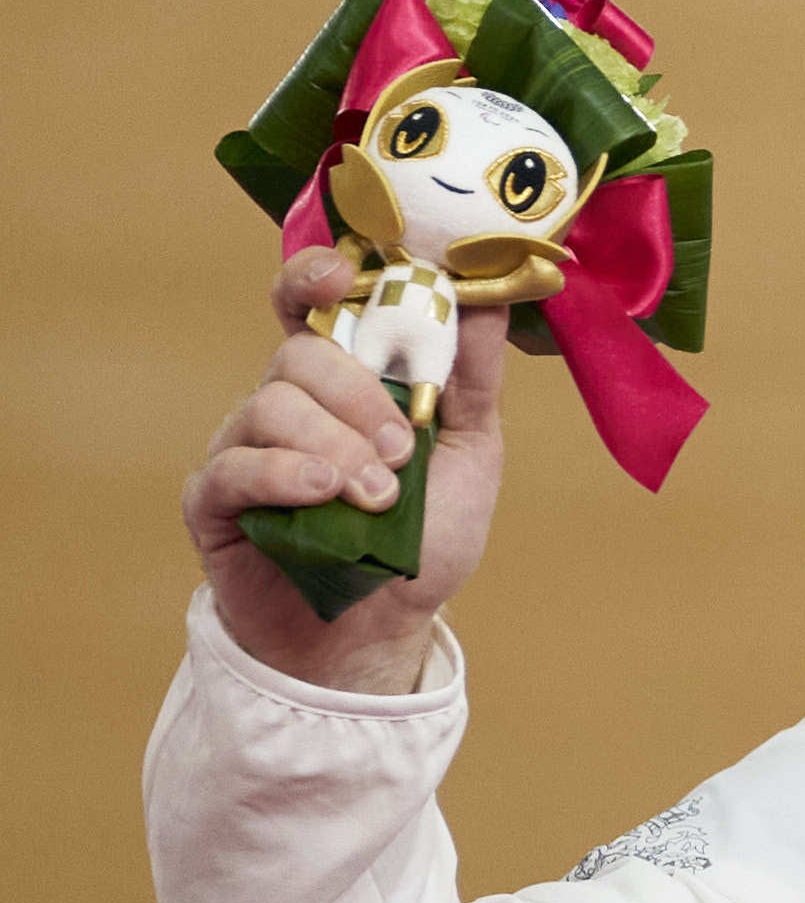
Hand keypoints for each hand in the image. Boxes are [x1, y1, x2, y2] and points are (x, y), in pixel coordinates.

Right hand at [180, 244, 509, 693]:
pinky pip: (235, 466)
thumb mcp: (469, 452)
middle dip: (358, 397)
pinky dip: (284, 475)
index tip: (344, 275)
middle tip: (403, 453)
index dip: (316, 277)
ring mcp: (245, 447)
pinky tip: (322, 494)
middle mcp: (288, 403)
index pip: (310, 304)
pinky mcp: (215, 499)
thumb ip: (472, 379)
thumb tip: (491, 297)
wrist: (382, 627)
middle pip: (299, 355)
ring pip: (271, 406)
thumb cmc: (420, 536)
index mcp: (343, 380)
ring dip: (336, 447)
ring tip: (379, 499)